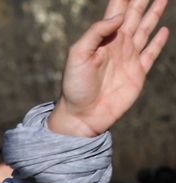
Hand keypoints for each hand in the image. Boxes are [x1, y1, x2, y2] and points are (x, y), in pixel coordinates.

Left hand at [51, 0, 168, 136]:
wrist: (82, 116)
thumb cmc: (75, 86)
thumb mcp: (77, 55)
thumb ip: (96, 33)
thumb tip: (118, 15)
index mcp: (104, 38)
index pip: (117, 9)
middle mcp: (118, 44)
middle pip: (135, 14)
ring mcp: (129, 58)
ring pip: (145, 29)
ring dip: (154, 13)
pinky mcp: (138, 73)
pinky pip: (151, 53)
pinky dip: (158, 42)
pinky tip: (164, 30)